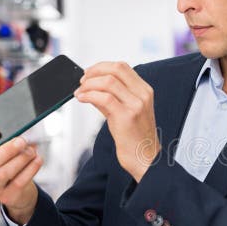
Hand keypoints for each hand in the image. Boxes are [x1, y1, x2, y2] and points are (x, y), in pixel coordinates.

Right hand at [0, 98, 42, 224]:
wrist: (18, 189)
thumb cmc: (7, 160)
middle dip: (5, 150)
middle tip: (22, 140)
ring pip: (2, 174)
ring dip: (20, 159)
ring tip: (31, 150)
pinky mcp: (8, 196)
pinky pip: (18, 183)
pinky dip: (30, 169)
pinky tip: (38, 158)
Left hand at [74, 62, 159, 181]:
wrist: (145, 159)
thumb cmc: (136, 138)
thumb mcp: (127, 112)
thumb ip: (112, 97)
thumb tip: (91, 87)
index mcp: (144, 91)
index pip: (122, 67)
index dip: (102, 66)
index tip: (90, 73)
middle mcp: (142, 95)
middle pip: (116, 69)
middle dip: (94, 71)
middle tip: (83, 80)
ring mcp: (136, 105)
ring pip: (108, 81)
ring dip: (89, 84)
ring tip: (80, 92)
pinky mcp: (126, 116)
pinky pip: (103, 98)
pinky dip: (88, 95)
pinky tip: (82, 99)